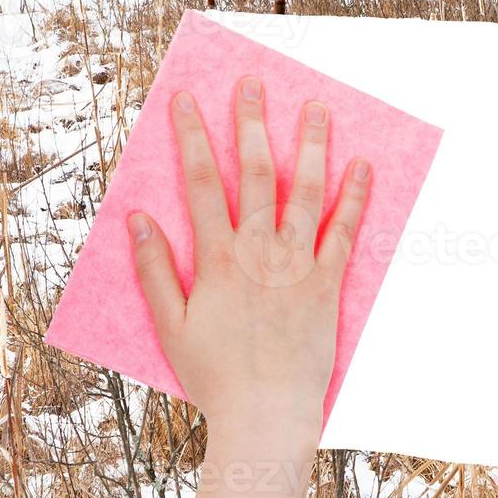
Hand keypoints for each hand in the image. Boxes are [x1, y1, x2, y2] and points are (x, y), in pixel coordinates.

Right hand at [126, 75, 370, 440]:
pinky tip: (361, 166)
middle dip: (252, 124)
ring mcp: (298, 266)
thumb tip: (136, 219)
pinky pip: (345, 232)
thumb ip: (153, 270)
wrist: (267, 414)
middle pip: (256, 174)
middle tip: (254, 83)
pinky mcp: (328, 284)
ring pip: (305, 192)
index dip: (193, 136)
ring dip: (311, 146)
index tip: (186, 99)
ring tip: (317, 108)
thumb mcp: (170, 326)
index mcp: (216, 259)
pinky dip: (354, 197)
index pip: (201, 182)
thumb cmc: (215, 377)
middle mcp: (259, 252)